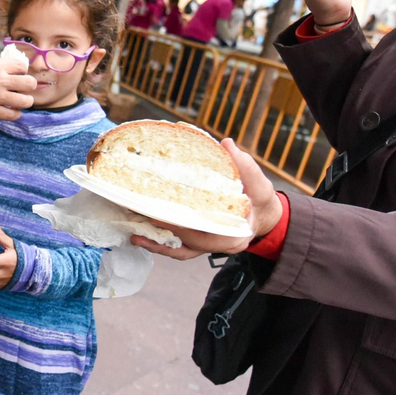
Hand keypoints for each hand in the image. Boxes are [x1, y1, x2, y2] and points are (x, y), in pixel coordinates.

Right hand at [0, 51, 35, 119]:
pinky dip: (16, 113)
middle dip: (30, 84)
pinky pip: (12, 115)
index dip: (23, 70)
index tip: (19, 73)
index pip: (22, 66)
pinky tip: (13, 109)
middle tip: (26, 86)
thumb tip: (9, 63)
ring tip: (23, 99)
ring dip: (27, 100)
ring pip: (25, 101)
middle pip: (29, 83)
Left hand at [128, 140, 283, 260]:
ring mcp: (208, 246)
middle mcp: (221, 244)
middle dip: (163, 231)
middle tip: (140, 214)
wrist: (262, 212)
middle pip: (188, 243)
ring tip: (134, 233)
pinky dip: (159, 243)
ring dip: (156, 242)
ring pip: (179, 250)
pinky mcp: (197, 243)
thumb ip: (244, 165)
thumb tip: (226, 144)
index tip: (164, 214)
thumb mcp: (257, 180)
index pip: (208, 234)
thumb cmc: (259, 196)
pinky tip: (140, 234)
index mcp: (237, 233)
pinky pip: (176, 249)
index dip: (185, 226)